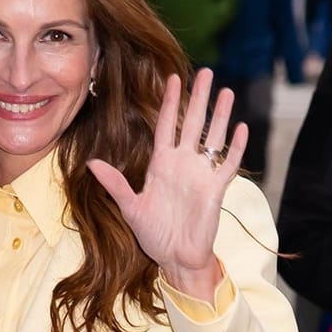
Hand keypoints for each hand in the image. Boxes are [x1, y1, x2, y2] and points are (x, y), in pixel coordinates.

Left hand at [88, 69, 247, 302]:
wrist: (176, 258)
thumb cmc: (154, 236)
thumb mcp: (131, 208)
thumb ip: (115, 184)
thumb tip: (91, 163)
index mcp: (162, 165)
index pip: (166, 126)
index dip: (169, 102)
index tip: (171, 77)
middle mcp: (183, 164)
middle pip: (192, 124)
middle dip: (198, 98)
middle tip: (206, 72)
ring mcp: (201, 175)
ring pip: (213, 138)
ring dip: (220, 115)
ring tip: (226, 91)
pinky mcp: (216, 189)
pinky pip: (228, 164)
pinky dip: (235, 148)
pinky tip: (240, 128)